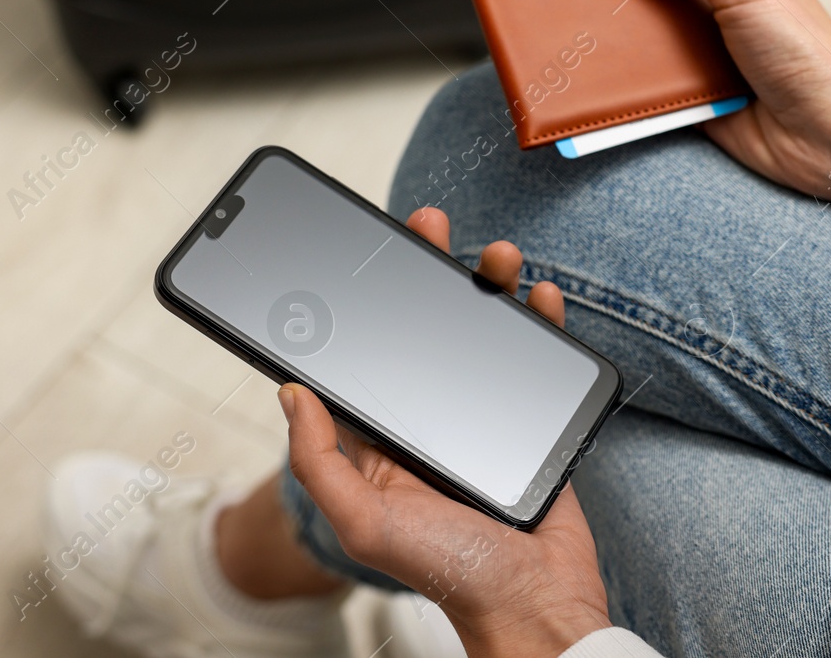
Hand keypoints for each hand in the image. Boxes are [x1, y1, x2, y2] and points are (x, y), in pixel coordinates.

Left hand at [281, 207, 612, 657]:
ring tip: (495, 257)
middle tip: (426, 226)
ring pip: (480, 331)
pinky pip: (535, 356)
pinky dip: (541, 320)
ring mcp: (480, 414)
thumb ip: (321, 460)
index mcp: (380, 440)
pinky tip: (540, 297)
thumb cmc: (451, 573)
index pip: (364, 355)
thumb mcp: (365, 522)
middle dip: (425, 271)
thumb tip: (289, 389)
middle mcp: (426, 420)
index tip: (362, 253)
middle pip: (422, 327)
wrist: (536, 604)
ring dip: (486, 285)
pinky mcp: (531, 417)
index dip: (362, 302)